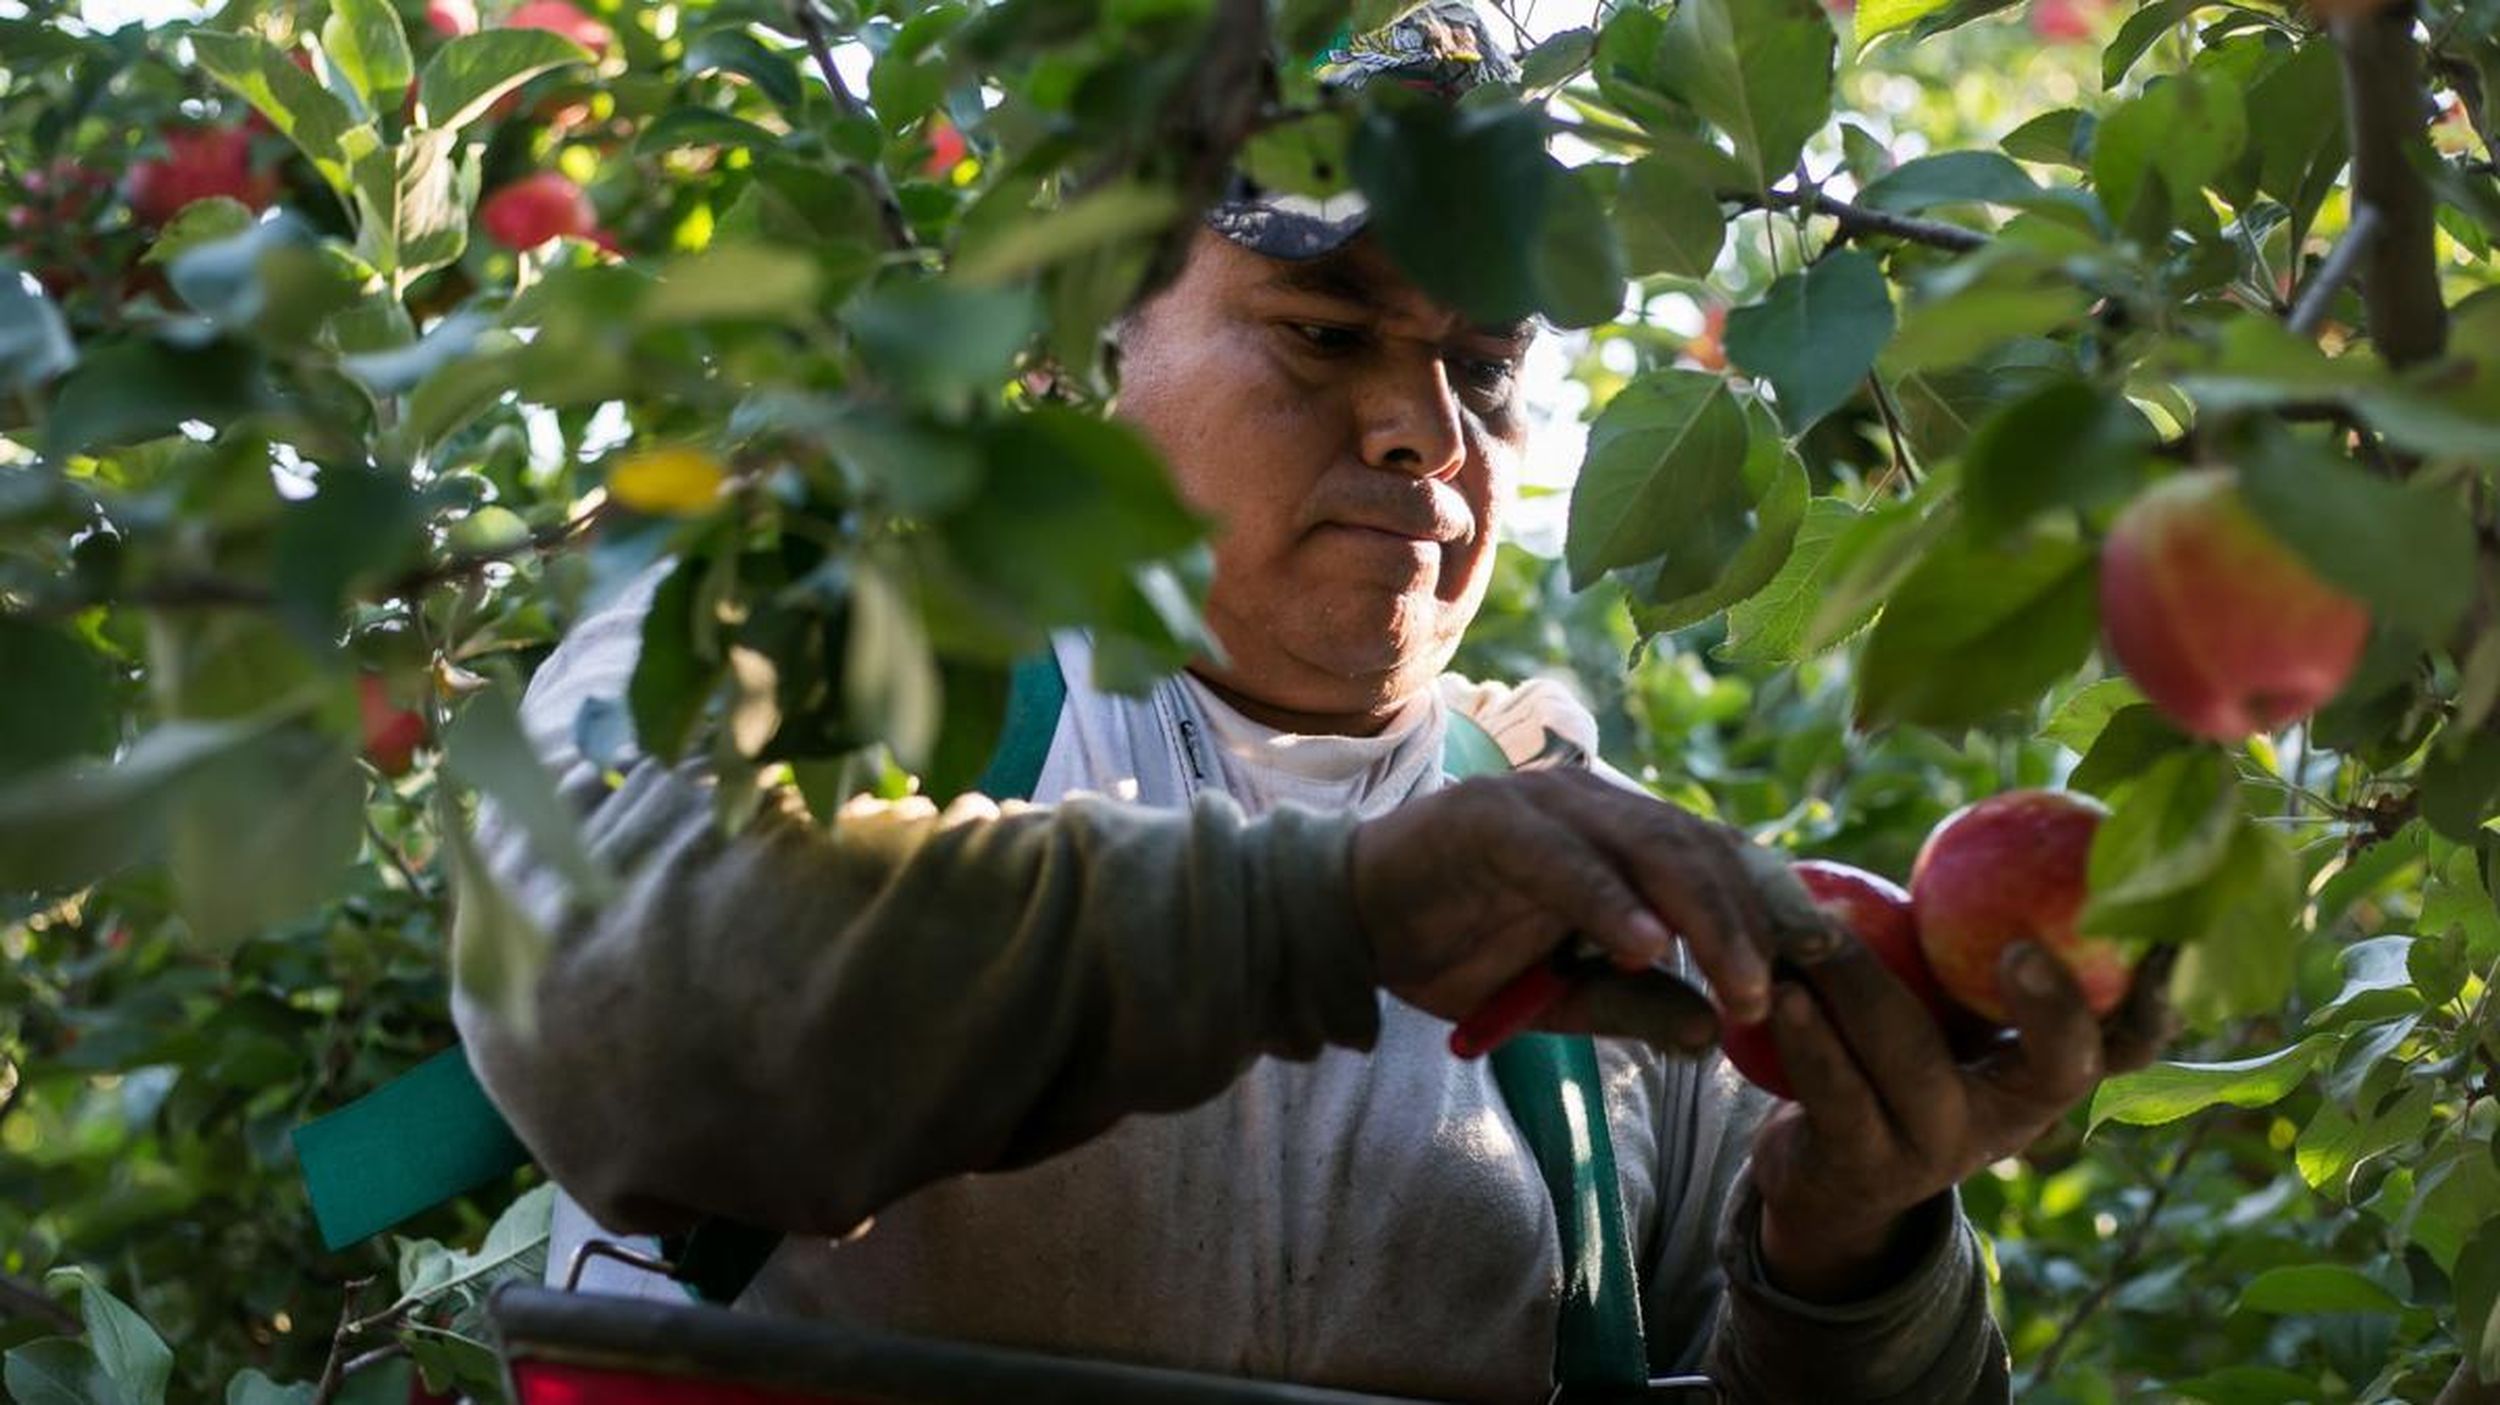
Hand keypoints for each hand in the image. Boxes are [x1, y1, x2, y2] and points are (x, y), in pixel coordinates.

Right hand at [1349, 769, 1775, 1053]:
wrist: (1345, 922)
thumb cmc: (1453, 948)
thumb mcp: (1557, 995)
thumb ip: (1630, 1004)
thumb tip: (1711, 1036)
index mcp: (1618, 836)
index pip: (1719, 860)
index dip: (1775, 910)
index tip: (1824, 975)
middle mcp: (1592, 806)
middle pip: (1701, 852)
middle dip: (1756, 925)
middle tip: (1788, 995)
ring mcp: (1543, 806)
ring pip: (1649, 849)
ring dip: (1704, 920)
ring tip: (1742, 987)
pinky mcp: (1490, 820)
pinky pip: (1564, 861)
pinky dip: (1608, 902)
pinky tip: (1647, 949)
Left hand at [1747, 938, 2177, 1301]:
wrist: (1824, 1172)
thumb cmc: (1897, 1053)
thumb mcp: (1947, 1003)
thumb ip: (1972, 935)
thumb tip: (2012, 810)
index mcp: (2043, 1074)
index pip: (2129, 1043)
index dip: (2157, 1000)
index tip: (2162, 944)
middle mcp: (2009, 1121)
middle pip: (2057, 1066)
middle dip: (2051, 1006)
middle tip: (2020, 944)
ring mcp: (1938, 1151)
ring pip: (1914, 1065)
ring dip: (1864, 985)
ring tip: (1822, 931)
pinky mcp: (1862, 1167)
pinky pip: (1839, 1098)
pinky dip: (1809, 1038)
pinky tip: (1781, 991)